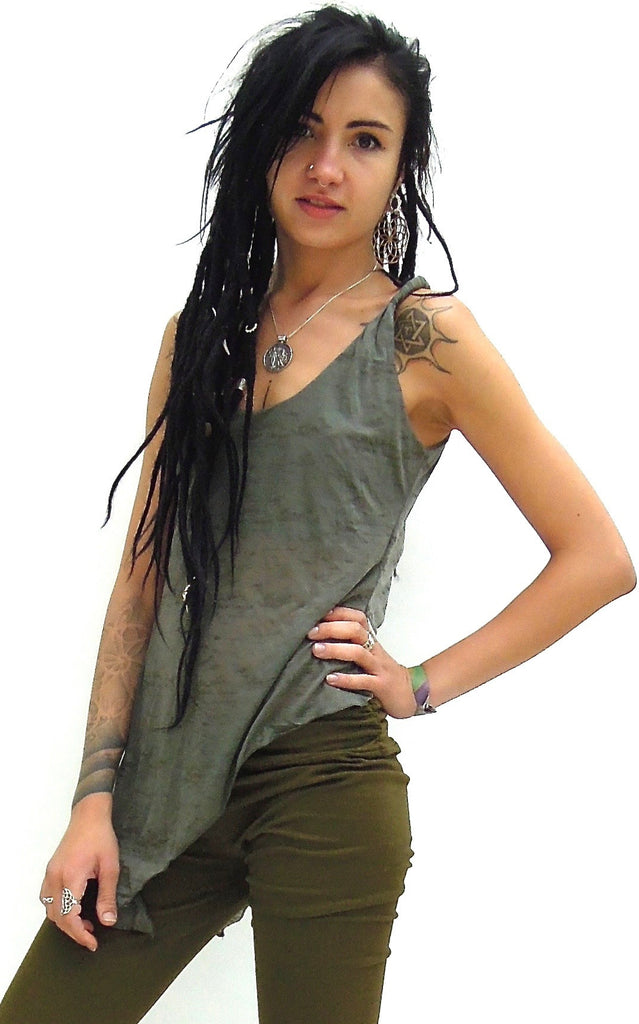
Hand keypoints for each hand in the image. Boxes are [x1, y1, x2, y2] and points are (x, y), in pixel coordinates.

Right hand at [39, 793, 119, 951]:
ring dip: (64, 921)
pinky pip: (47, 897)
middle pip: (57, 917)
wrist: (89, 815)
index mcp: (70, 877)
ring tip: (84, 922)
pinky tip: (72, 907)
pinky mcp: (51, 870)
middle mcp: (55, 877)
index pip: (69, 917)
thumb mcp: (110, 867)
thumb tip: (108, 920)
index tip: (92, 942)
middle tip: (91, 936)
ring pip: (49, 909)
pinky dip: (57, 908)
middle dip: (74, 931)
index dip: (80, 934)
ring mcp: (50, 874)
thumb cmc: (101, 837)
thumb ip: (107, 896)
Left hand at [308, 606, 416, 718]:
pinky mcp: (381, 686)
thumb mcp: (370, 656)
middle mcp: (375, 651)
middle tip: (311, 633)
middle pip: (356, 630)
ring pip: (358, 653)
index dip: (339, 613)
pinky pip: (363, 681)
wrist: (410, 694)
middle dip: (332, 628)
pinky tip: (330, 679)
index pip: (358, 618)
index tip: (318, 614)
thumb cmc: (383, 674)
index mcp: (371, 641)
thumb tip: (321, 638)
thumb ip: (351, 645)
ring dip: (335, 649)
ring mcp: (379, 668)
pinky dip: (345, 679)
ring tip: (316, 650)